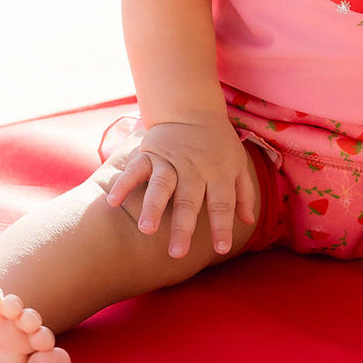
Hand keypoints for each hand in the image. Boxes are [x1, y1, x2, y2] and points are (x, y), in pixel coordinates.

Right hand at [105, 118, 256, 258]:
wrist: (193, 109)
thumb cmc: (218, 144)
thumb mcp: (237, 164)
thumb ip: (243, 193)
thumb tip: (249, 221)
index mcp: (218, 172)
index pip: (222, 203)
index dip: (222, 226)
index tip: (222, 249)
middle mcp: (194, 168)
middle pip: (189, 200)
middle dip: (183, 227)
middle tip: (177, 253)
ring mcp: (170, 160)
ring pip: (161, 185)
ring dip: (153, 207)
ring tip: (146, 230)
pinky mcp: (149, 152)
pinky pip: (135, 169)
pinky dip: (123, 183)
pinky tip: (113, 201)